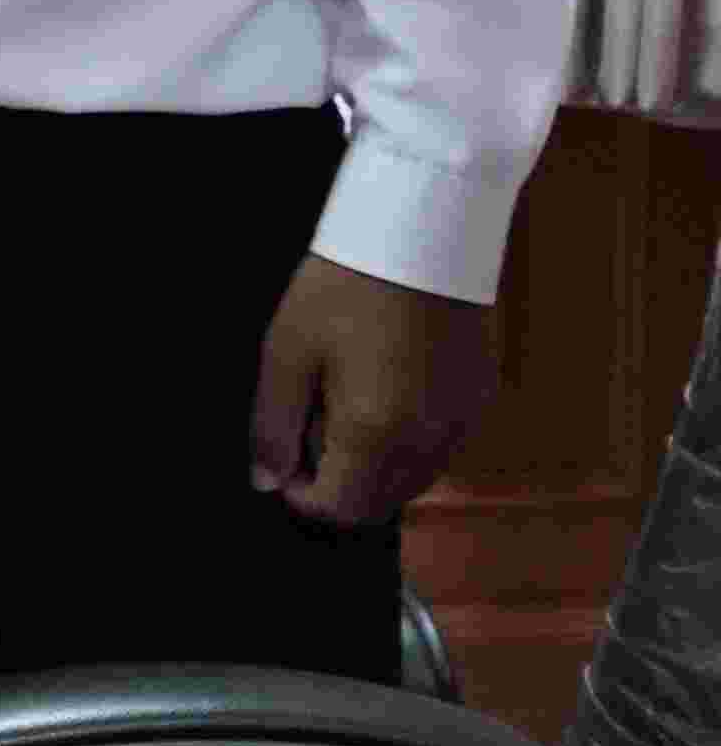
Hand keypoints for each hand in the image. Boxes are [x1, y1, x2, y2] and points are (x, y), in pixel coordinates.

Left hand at [252, 254, 496, 526]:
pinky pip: (440, 450)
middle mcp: (430, 443)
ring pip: (412, 481)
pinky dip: (408, 444)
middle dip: (337, 481)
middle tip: (313, 420)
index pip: (340, 509)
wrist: (420, 237)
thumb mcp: (287, 351)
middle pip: (378, 503)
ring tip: (346, 399)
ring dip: (373, 466)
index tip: (283, 455)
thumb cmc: (343, 288)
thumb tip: (265, 482)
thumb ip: (272, 424)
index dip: (301, 494)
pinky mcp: (480, 403)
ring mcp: (463, 425)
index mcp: (377, 434)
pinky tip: (385, 390)